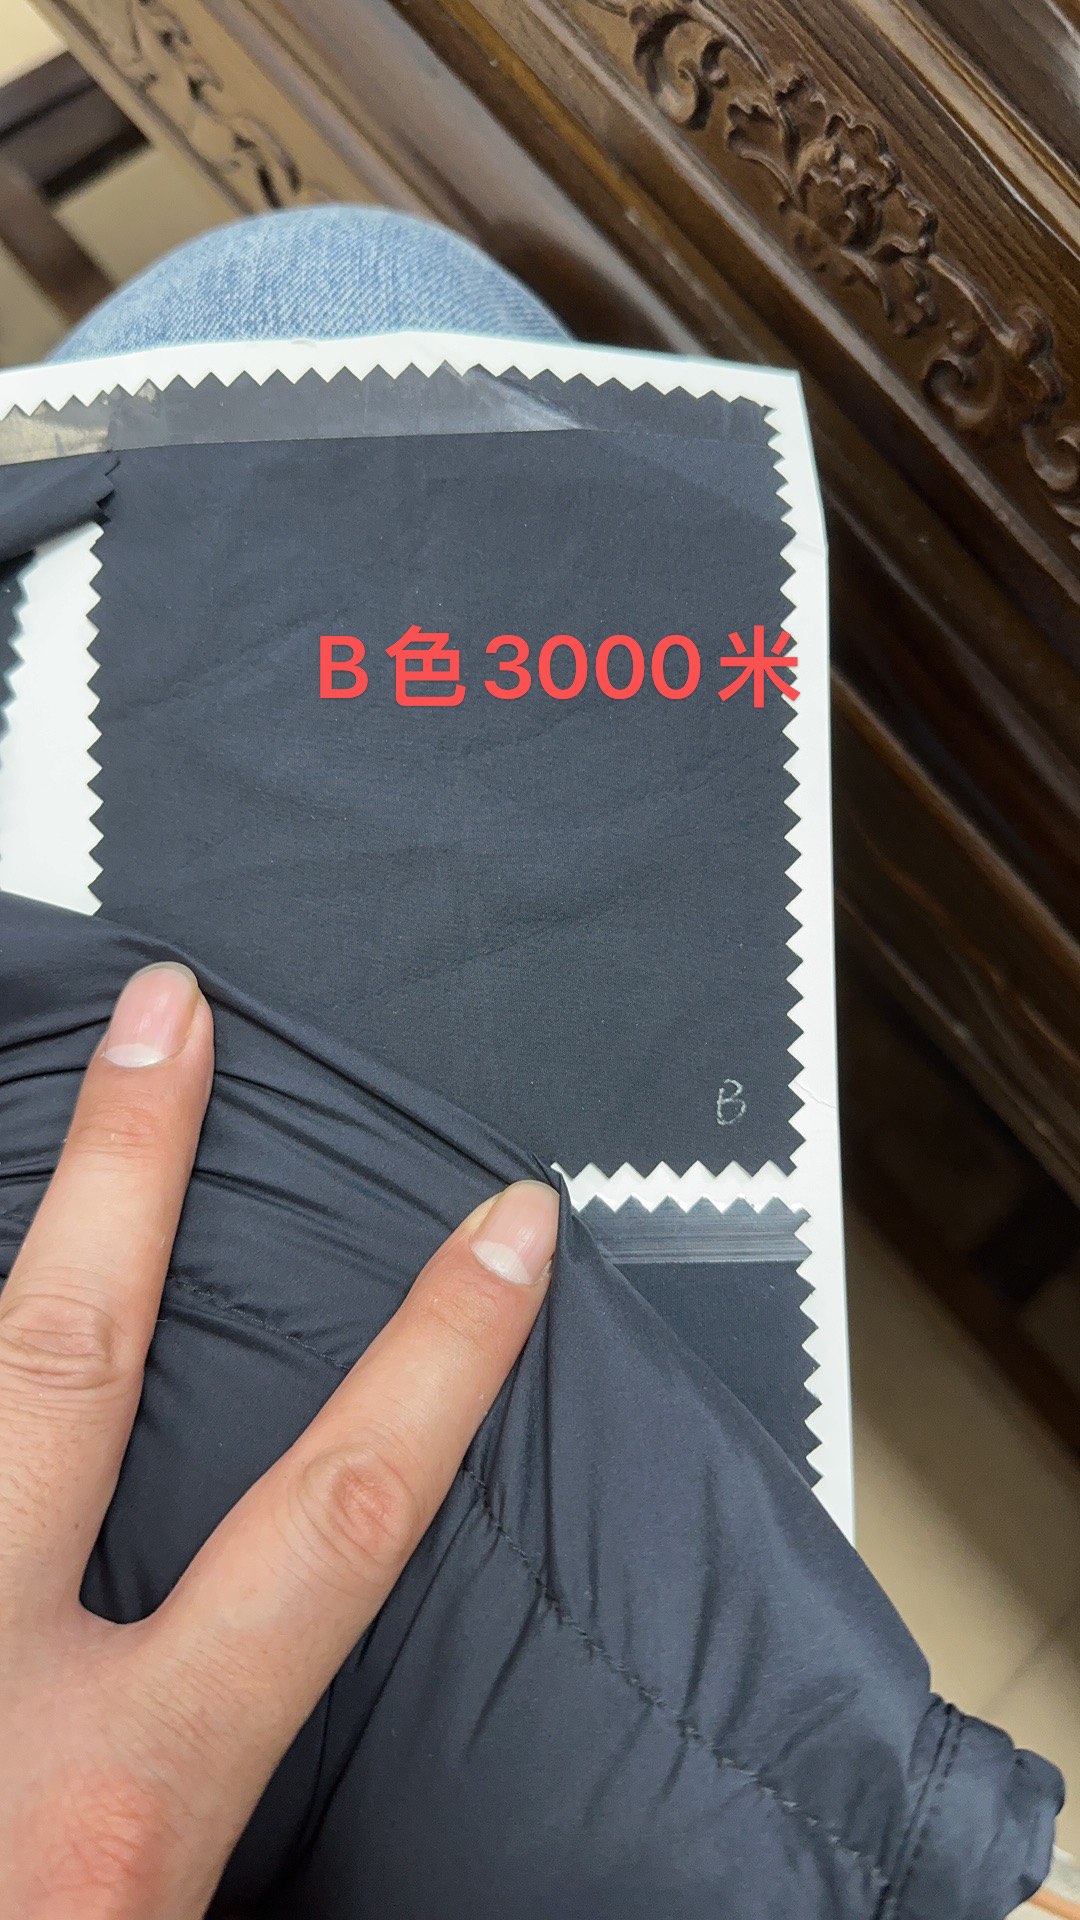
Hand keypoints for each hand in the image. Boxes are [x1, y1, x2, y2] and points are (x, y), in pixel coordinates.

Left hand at [0, 962, 557, 1918]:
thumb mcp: (142, 1910)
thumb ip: (192, 1808)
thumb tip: (258, 1629)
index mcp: (113, 1793)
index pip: (334, 1523)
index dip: (437, 1362)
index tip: (505, 1231)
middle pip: (59, 1352)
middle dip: (128, 1165)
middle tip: (167, 1012)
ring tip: (0, 1109)